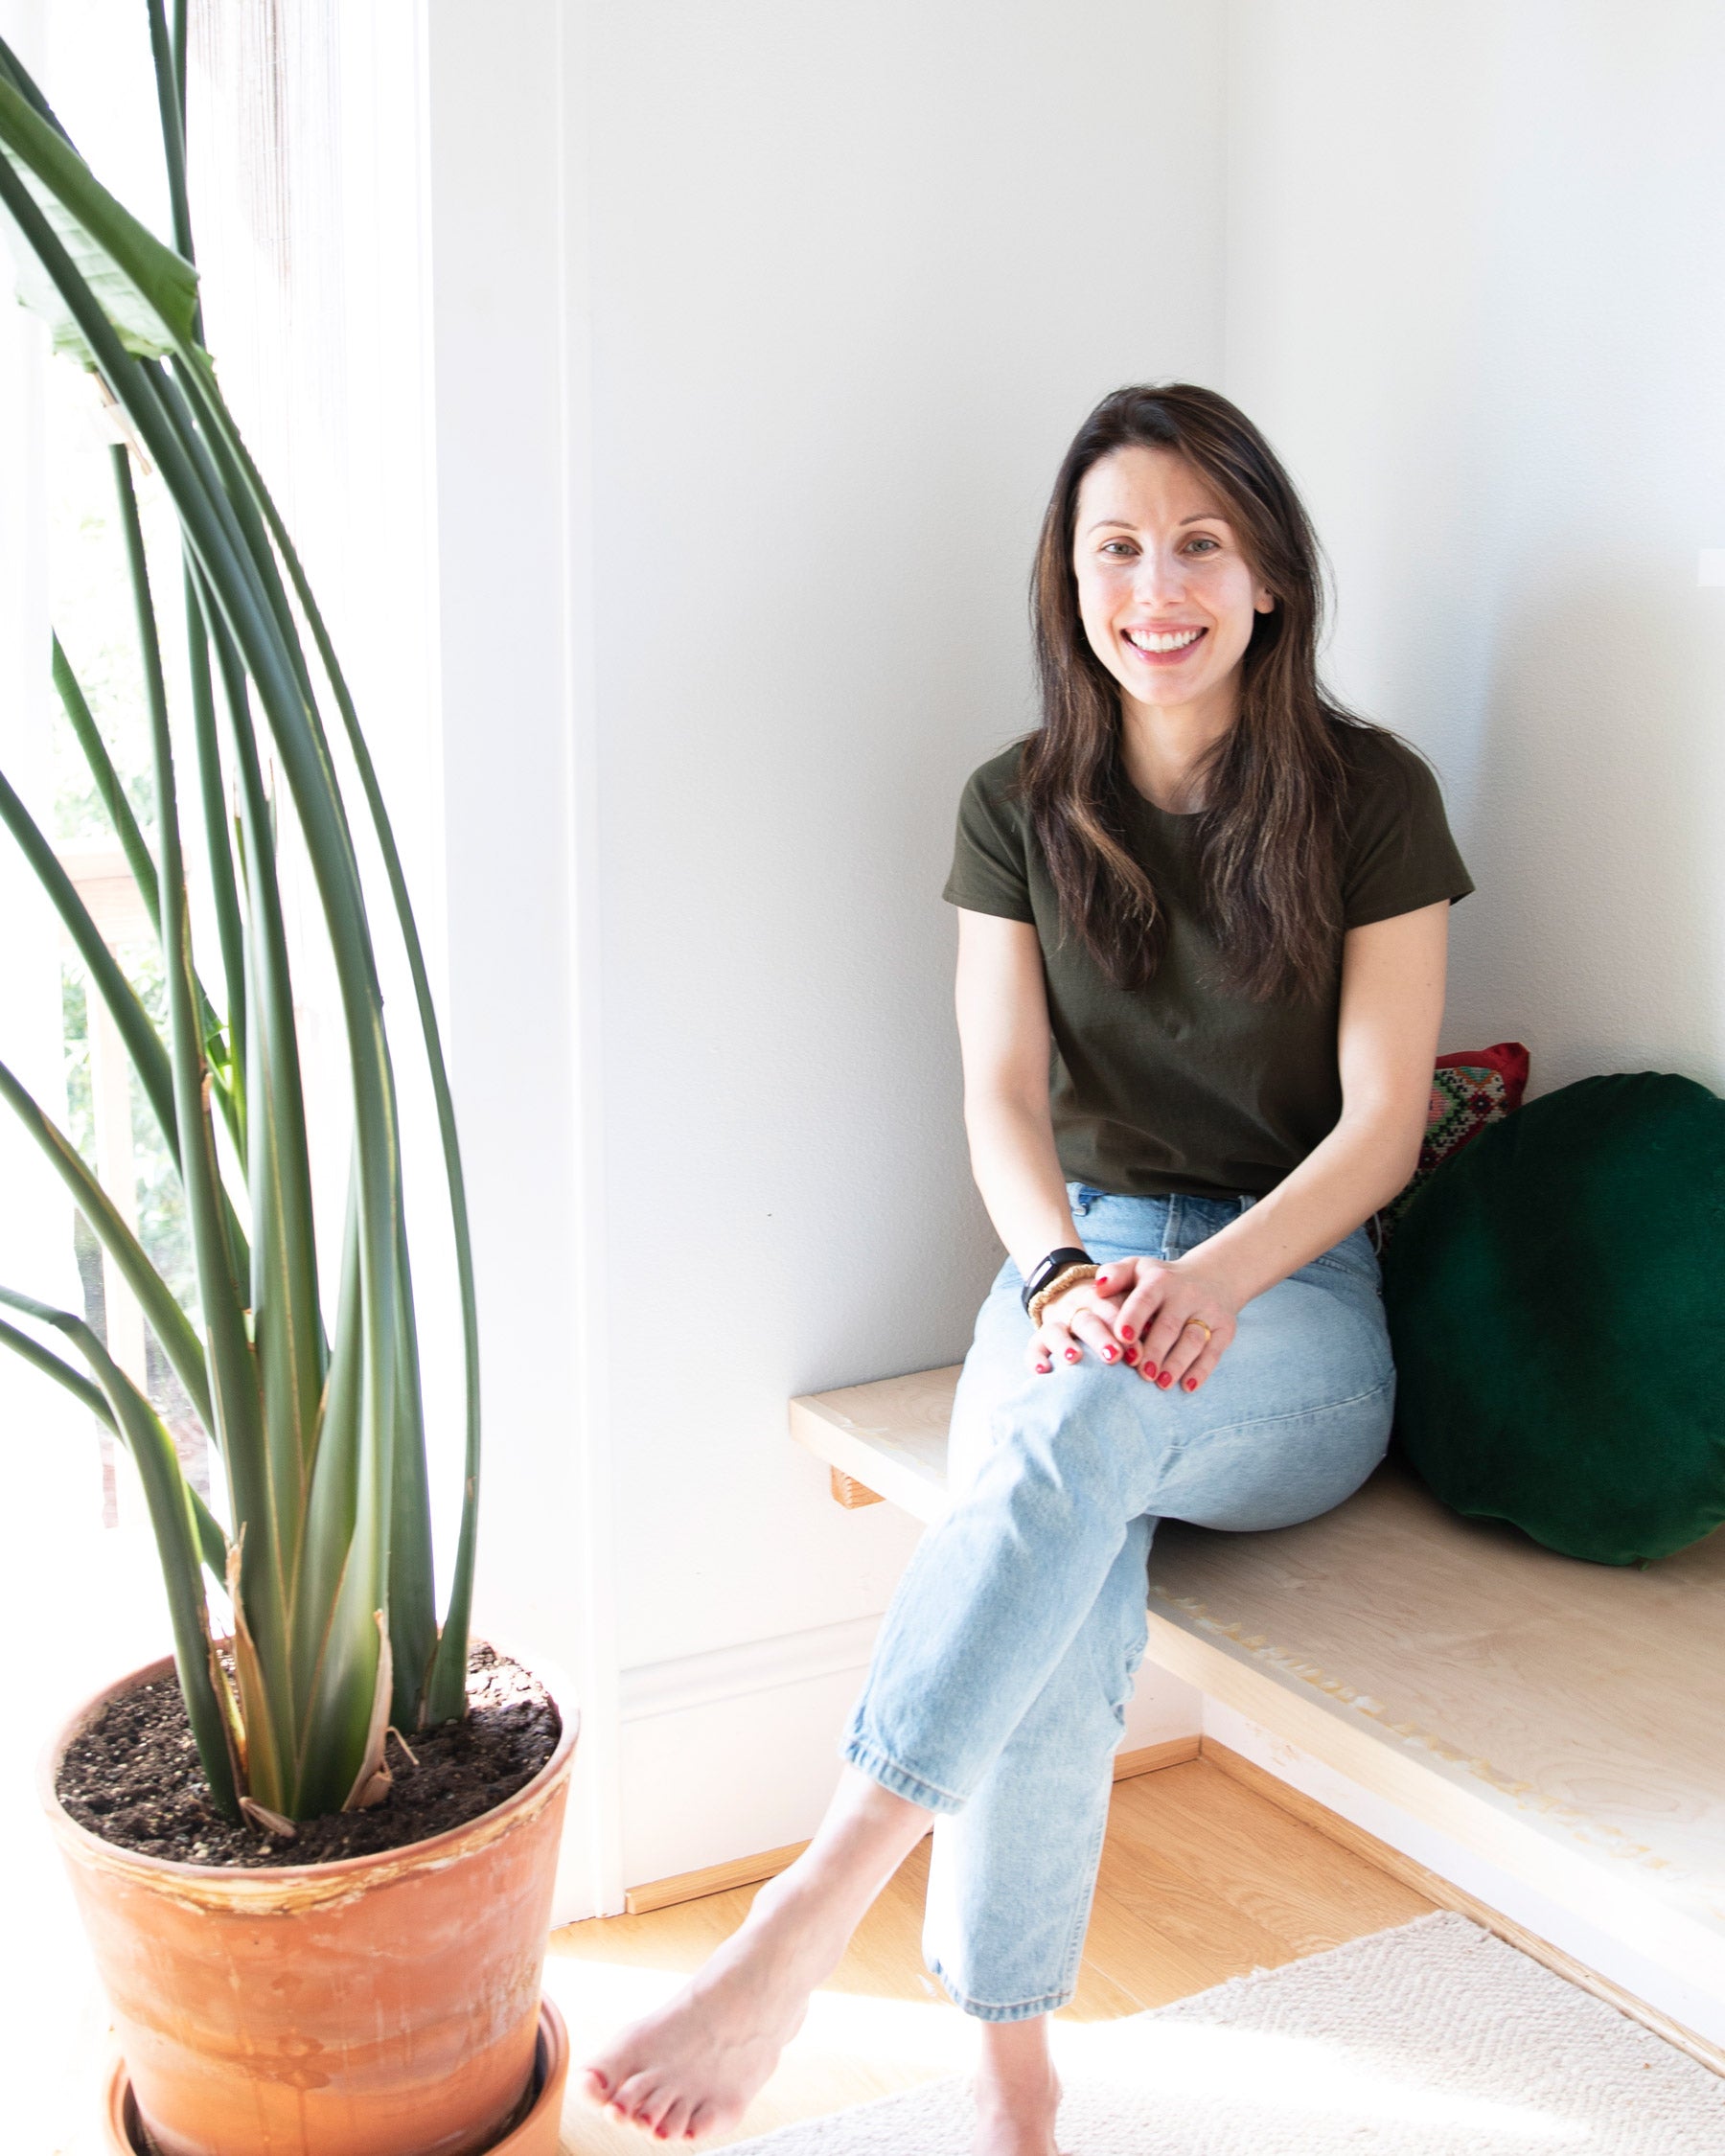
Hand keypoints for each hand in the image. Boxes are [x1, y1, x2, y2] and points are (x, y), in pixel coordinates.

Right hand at [1026, 1276, 1140, 1376]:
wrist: (1071, 1292)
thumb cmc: (1109, 1309)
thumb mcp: (1123, 1300)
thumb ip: (1138, 1315)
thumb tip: (1158, 1334)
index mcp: (1102, 1298)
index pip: (1113, 1309)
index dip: (1123, 1327)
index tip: (1138, 1351)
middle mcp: (1077, 1309)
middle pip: (1087, 1321)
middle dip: (1100, 1338)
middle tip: (1114, 1356)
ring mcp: (1057, 1322)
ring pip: (1056, 1331)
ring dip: (1065, 1345)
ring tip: (1075, 1359)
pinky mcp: (1040, 1337)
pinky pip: (1033, 1346)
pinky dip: (1035, 1358)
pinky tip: (1043, 1371)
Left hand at [1091, 1254, 1238, 1392]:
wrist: (1213, 1276)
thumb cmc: (1162, 1280)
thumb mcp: (1137, 1268)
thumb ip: (1114, 1274)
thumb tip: (1097, 1288)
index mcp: (1160, 1280)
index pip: (1145, 1299)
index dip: (1134, 1318)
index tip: (1123, 1339)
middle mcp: (1187, 1294)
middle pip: (1169, 1325)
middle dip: (1155, 1350)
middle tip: (1141, 1373)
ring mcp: (1208, 1311)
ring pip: (1193, 1340)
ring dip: (1177, 1363)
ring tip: (1160, 1383)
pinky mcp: (1225, 1328)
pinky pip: (1214, 1352)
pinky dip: (1201, 1371)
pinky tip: (1186, 1386)